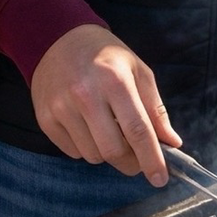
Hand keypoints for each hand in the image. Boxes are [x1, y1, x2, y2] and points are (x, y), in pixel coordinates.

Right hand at [30, 24, 180, 185]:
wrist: (57, 37)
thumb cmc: (104, 54)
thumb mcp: (137, 70)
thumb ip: (155, 108)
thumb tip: (171, 142)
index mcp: (114, 80)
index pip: (137, 131)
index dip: (152, 160)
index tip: (160, 179)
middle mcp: (85, 94)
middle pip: (113, 151)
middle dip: (130, 163)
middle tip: (136, 158)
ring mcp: (61, 107)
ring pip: (92, 156)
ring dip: (106, 152)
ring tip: (106, 130)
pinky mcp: (45, 117)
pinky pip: (73, 152)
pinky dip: (85, 147)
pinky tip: (85, 125)